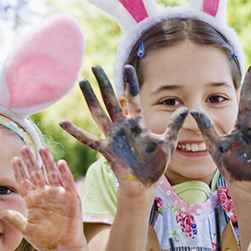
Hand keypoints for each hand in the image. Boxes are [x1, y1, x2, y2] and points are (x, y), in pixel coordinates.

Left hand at [0, 147, 84, 250]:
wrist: (62, 249)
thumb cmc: (45, 240)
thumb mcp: (26, 229)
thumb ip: (15, 218)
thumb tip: (1, 212)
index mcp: (34, 201)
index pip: (25, 181)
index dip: (19, 170)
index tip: (14, 159)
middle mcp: (46, 195)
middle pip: (37, 174)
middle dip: (31, 161)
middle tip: (25, 147)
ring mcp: (59, 196)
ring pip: (52, 175)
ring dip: (47, 162)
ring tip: (42, 149)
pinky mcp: (71, 200)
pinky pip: (68, 184)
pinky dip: (65, 174)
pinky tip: (61, 163)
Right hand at [59, 65, 188, 191]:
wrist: (146, 183)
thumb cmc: (156, 164)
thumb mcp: (169, 142)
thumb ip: (175, 125)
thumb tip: (188, 109)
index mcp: (137, 123)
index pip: (133, 98)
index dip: (130, 83)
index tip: (127, 66)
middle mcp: (123, 127)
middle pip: (111, 100)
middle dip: (104, 83)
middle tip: (95, 66)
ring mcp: (113, 137)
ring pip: (99, 113)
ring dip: (90, 98)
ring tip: (82, 82)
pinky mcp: (106, 149)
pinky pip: (88, 139)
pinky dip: (75, 132)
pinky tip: (62, 123)